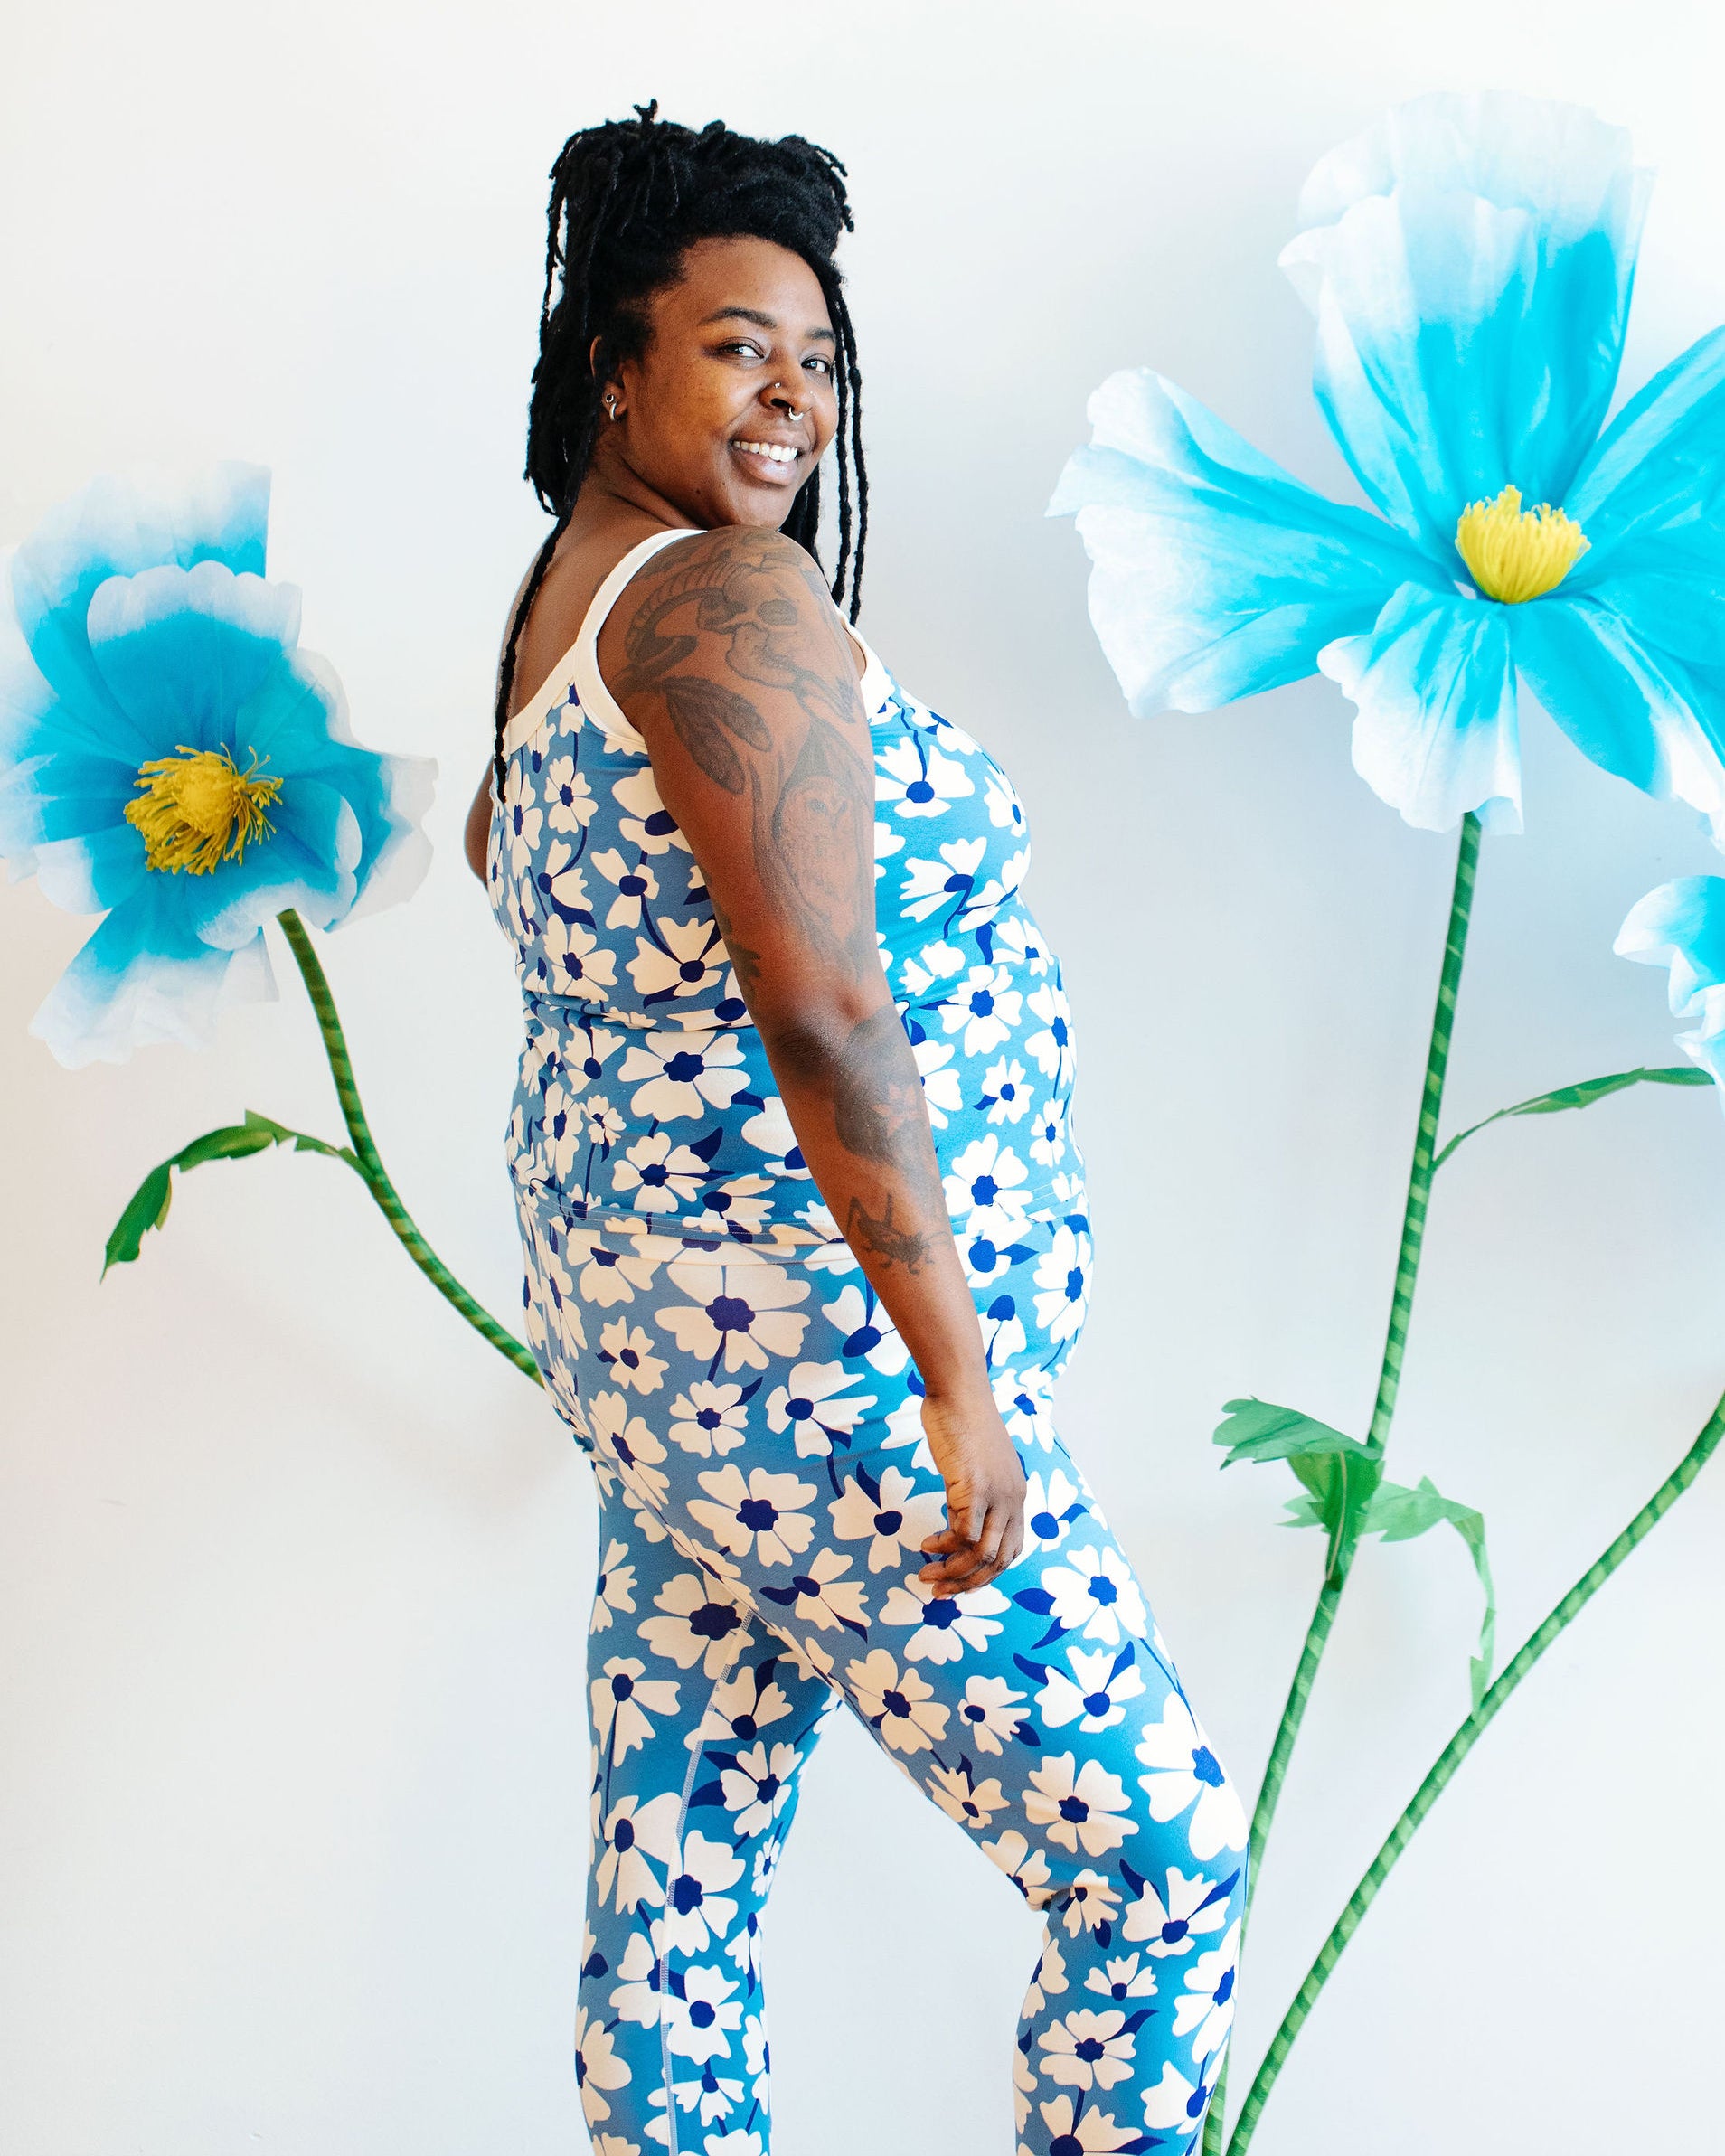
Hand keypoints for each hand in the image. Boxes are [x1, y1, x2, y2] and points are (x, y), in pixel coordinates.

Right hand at [917, 1384, 1026, 1594]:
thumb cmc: (963, 1423)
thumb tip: (959, 1522)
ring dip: (953, 1573)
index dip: (987, 1573)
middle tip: (942, 1592)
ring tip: (927, 1576)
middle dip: (969, 1583)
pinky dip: (943, 1547)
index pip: (1011, 1550)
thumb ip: (974, 1494)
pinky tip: (926, 1545)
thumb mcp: (977, 1466)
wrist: (959, 1394)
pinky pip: (962, 1534)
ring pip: (981, 1554)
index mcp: (1017, 1495)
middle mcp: (1013, 1500)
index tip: (960, 1581)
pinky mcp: (974, 1489)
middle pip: (999, 1560)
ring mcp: (996, 1496)